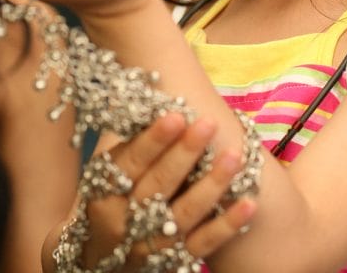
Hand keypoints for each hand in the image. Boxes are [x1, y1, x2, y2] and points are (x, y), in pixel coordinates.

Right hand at [73, 114, 255, 270]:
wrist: (97, 262)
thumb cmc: (108, 201)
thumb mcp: (104, 173)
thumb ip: (125, 141)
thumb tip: (145, 91)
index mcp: (103, 194)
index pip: (128, 163)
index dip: (152, 139)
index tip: (176, 114)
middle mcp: (123, 222)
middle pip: (157, 186)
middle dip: (184, 154)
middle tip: (208, 123)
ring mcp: (149, 246)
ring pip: (183, 216)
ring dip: (211, 186)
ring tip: (234, 156)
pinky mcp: (172, 263)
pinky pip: (203, 245)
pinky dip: (227, 226)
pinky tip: (249, 204)